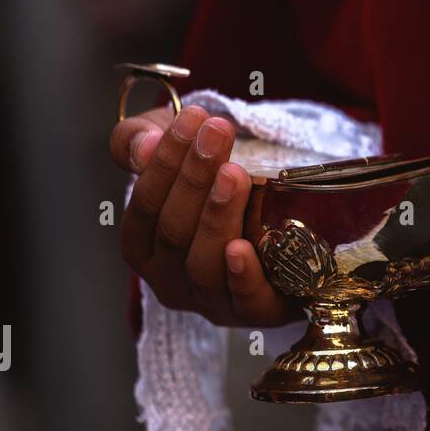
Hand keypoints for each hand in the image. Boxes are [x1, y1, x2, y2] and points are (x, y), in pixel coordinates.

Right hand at [109, 105, 297, 326]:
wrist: (286, 232)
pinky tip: (242, 248)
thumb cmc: (219, 191)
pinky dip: (242, 276)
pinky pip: (245, 301)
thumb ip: (143, 143)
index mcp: (145, 248)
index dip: (164, 162)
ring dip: (217, 215)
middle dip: (193, 177)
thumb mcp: (177, 157)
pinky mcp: (257, 312)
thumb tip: (142, 143)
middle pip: (174, 231)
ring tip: (234, 172)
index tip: (192, 118)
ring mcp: (212, 300)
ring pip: (204, 263)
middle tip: (218, 132)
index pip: (145, 206)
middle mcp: (171, 280)